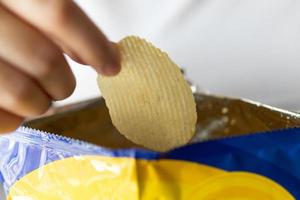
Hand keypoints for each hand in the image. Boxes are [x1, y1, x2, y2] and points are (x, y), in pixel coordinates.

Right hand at [0, 0, 119, 132]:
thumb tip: (106, 51)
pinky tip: (14, 108)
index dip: (92, 44)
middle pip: (44, 61)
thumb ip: (53, 16)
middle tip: (62, 85)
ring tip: (37, 97)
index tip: (112, 65)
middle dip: (64, 83)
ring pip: (24, 96)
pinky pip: (0, 121)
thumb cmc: (0, 13)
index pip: (57, 13)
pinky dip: (15, 120)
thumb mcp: (19, 1)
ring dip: (41, 103)